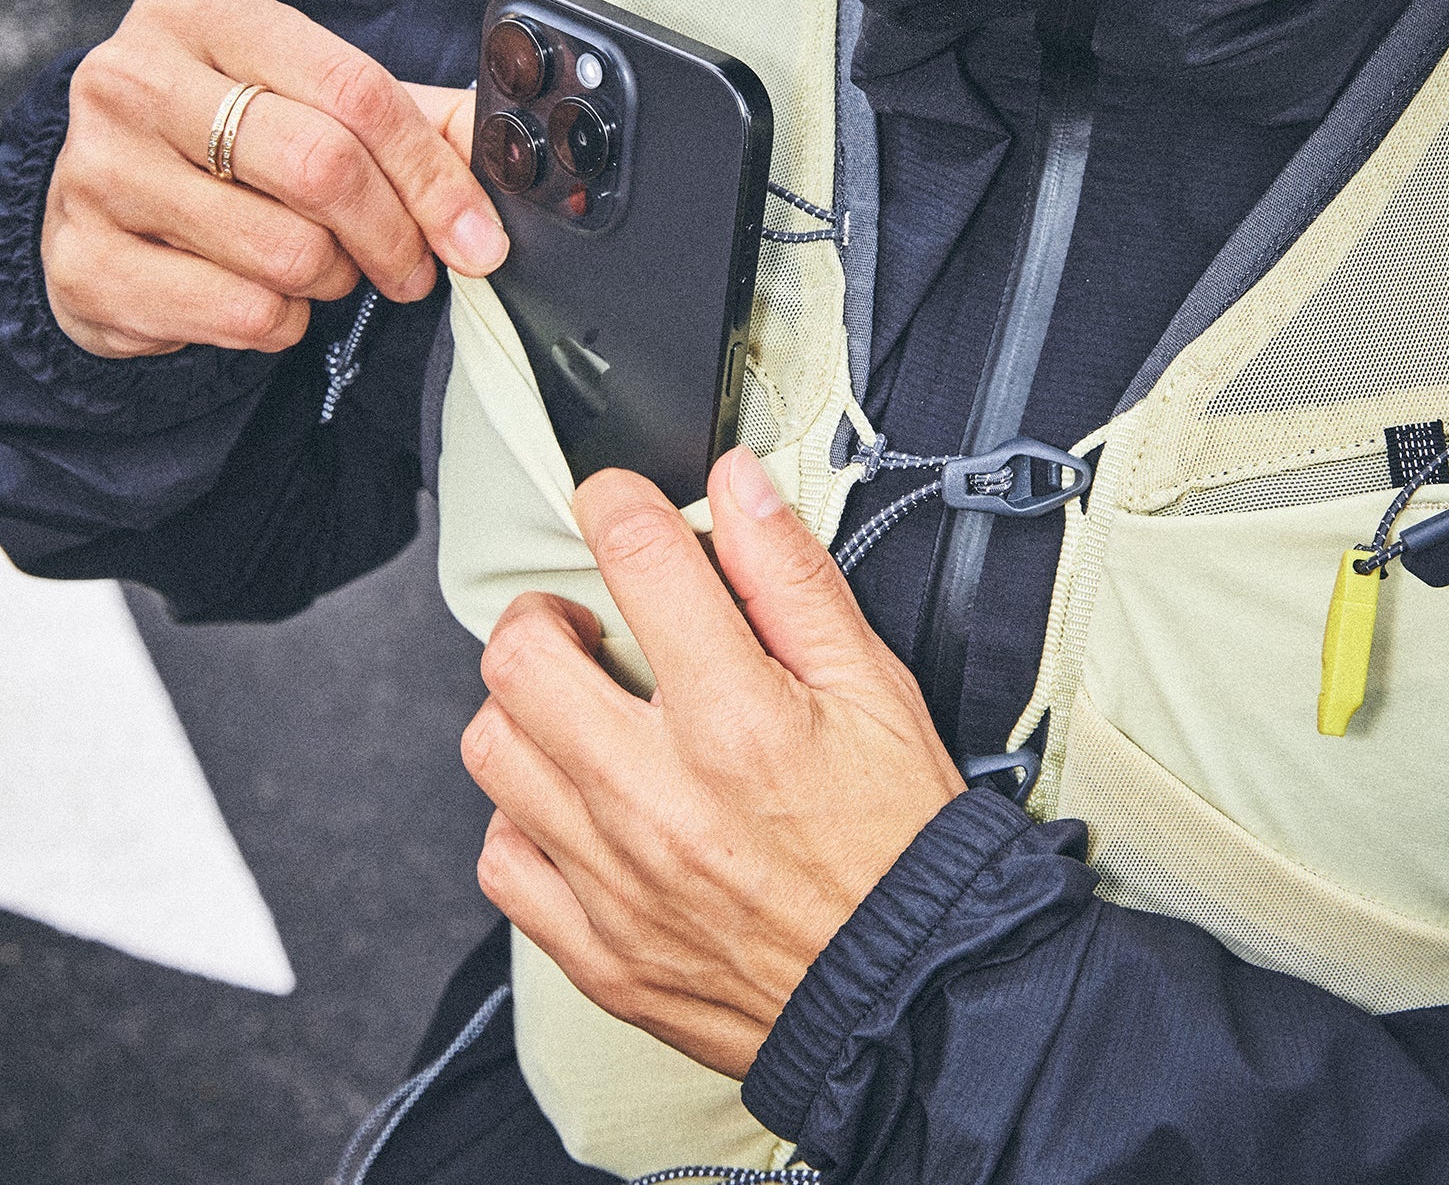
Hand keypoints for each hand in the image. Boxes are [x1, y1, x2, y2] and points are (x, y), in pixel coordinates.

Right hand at [42, 0, 492, 357]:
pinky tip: (262, 295)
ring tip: (316, 267)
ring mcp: (99, 171)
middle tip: (411, 268)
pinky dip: (282, 323)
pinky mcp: (88, 263)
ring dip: (332, 280)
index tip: (477, 237)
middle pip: (324, 168)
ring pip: (287, 251)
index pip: (355, 91)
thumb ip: (414, 118)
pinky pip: (244, 313)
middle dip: (395, 238)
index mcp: (199, 11)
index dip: (434, 177)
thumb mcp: (314, 106)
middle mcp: (133, 77)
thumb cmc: (228, 150)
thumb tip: (509, 147)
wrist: (110, 212)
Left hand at [461, 447, 966, 1078]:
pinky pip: (502, 860)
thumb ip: (793, 581)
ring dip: (527, 713)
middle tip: (586, 627)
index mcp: (736, 716)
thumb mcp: (874, 690)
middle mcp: (660, 794)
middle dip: (545, 614)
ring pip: (495, 749)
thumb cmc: (901, 845)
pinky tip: (574, 807)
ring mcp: (618, 879)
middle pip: (522, 655)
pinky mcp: (599, 950)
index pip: (637, 557)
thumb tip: (738, 489)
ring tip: (579, 715)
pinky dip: (523, 820)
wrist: (914, 1001)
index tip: (616, 502)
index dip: (615, 500)